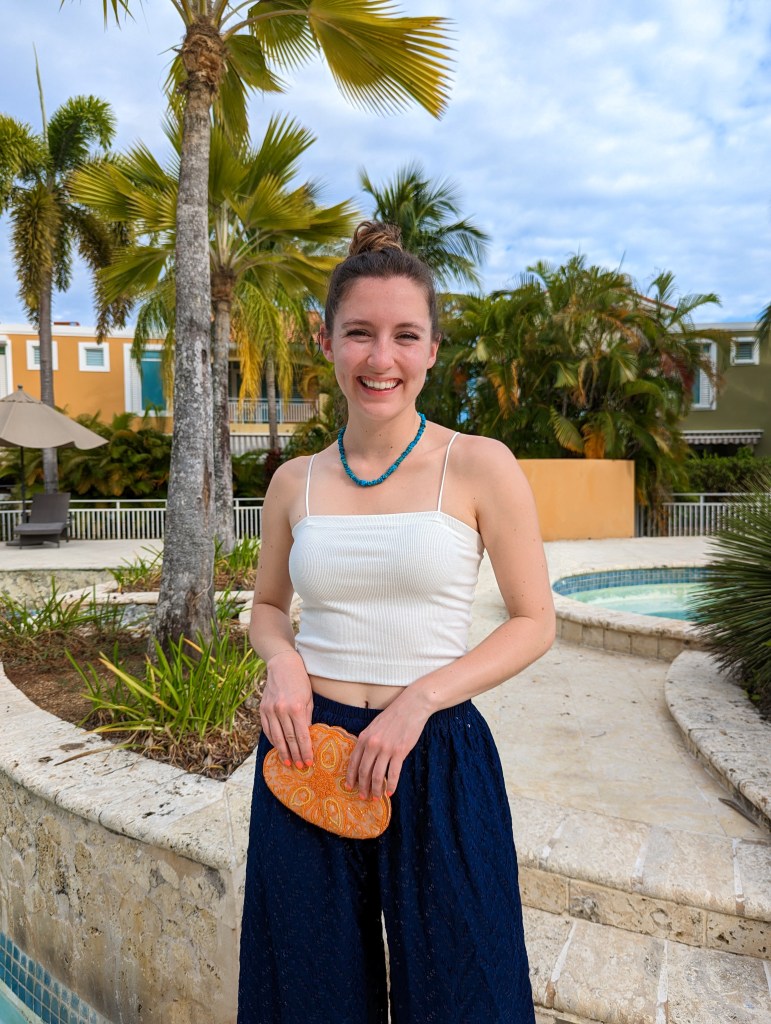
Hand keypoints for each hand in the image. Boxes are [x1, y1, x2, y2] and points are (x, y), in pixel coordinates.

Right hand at [259, 650, 313, 767]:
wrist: (282, 665)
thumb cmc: (300, 681)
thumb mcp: (309, 698)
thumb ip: (307, 718)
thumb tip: (306, 736)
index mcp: (296, 708)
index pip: (301, 736)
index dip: (305, 751)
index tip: (308, 762)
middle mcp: (281, 710)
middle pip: (289, 739)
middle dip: (295, 755)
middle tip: (300, 766)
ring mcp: (270, 710)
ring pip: (276, 737)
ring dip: (282, 751)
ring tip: (288, 762)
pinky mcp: (262, 709)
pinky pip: (267, 729)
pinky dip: (272, 740)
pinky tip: (278, 747)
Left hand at [345, 692, 430, 800]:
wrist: (411, 706)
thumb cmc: (393, 716)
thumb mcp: (374, 726)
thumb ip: (368, 741)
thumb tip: (364, 759)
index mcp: (364, 737)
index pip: (353, 761)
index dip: (350, 776)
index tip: (349, 787)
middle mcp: (372, 744)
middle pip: (364, 771)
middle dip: (362, 787)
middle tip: (362, 797)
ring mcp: (386, 748)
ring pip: (377, 775)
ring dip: (376, 789)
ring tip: (376, 798)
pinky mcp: (400, 751)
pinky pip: (393, 773)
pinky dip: (391, 785)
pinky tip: (390, 792)